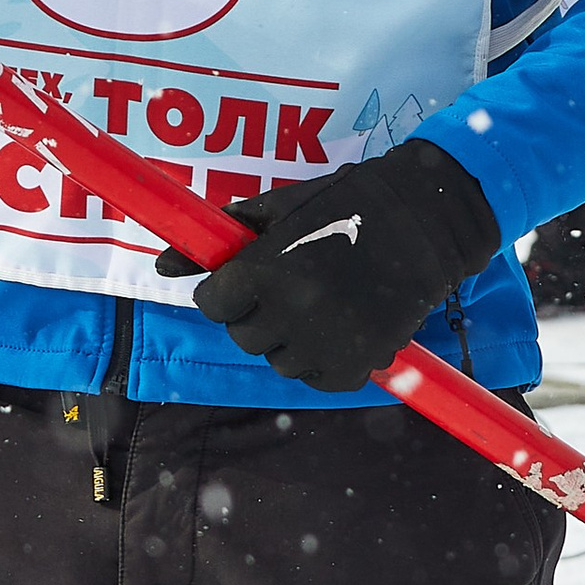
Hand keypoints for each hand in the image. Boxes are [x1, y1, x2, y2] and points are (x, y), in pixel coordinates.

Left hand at [155, 137, 500, 394]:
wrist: (422, 221)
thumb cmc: (342, 204)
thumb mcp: (277, 208)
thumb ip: (220, 240)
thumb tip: (161, 267)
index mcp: (265, 270)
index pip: (211, 305)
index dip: (222, 293)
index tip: (239, 282)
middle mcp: (291, 313)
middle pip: (243, 336)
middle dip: (253, 314)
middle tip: (280, 289)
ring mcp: (326, 344)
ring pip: (278, 363)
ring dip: (286, 339)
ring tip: (312, 304)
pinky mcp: (357, 367)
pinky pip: (317, 379)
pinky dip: (319, 360)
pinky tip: (335, 327)